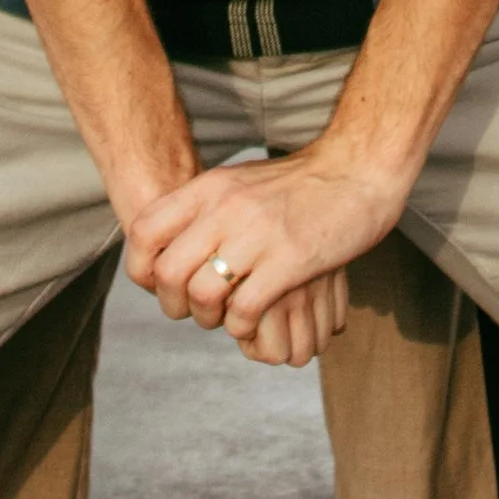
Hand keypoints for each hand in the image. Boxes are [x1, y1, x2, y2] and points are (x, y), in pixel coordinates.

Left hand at [128, 146, 400, 361]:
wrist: (357, 171)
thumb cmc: (298, 187)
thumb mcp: (240, 183)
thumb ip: (204, 210)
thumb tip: (166, 245)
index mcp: (211, 187)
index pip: (144, 230)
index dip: (141, 267)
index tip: (159, 284)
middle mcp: (227, 207)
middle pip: (168, 272)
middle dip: (173, 304)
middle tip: (194, 310)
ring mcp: (258, 233)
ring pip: (202, 295)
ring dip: (209, 319)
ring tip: (225, 318)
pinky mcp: (289, 260)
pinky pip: (243, 309)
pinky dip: (241, 326)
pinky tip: (253, 320)